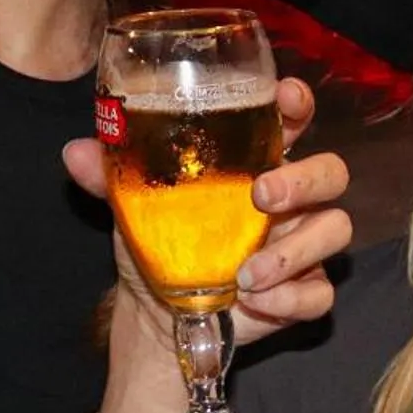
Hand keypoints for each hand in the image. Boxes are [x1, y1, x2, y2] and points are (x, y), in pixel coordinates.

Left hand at [62, 77, 349, 347]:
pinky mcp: (304, 292)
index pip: (293, 120)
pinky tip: (255, 302)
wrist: (156, 316)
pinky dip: (291, 298)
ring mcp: (301, 245)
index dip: (298, 103)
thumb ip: (111, 176)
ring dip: (295, 251)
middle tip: (261, 195)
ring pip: (337, 229)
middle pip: (333, 171)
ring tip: (247, 274)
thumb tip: (76, 152)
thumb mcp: (132, 206)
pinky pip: (320, 292)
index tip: (287, 96)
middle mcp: (290, 198)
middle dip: (305, 179)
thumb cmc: (158, 243)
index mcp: (256, 162)